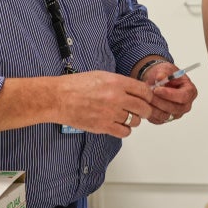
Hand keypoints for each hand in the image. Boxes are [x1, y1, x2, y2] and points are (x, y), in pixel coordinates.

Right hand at [55, 70, 171, 136]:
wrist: (58, 98)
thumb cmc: (76, 85)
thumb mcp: (101, 76)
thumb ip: (120, 83)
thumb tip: (134, 90)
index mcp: (117, 83)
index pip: (144, 91)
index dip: (148, 96)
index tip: (147, 99)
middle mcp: (116, 98)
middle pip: (143, 108)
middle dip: (145, 110)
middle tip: (141, 111)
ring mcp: (110, 113)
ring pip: (135, 122)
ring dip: (133, 120)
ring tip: (125, 117)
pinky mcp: (103, 127)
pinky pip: (124, 132)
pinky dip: (124, 130)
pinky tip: (118, 125)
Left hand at [146, 65, 198, 125]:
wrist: (158, 80)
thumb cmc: (165, 74)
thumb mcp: (165, 68)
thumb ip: (164, 72)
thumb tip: (160, 77)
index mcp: (190, 91)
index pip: (183, 96)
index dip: (169, 94)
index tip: (157, 89)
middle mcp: (185, 105)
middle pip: (175, 108)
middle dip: (160, 101)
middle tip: (148, 94)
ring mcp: (176, 113)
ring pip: (165, 115)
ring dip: (153, 107)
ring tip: (145, 97)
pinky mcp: (166, 119)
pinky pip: (157, 120)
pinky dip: (150, 112)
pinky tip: (145, 103)